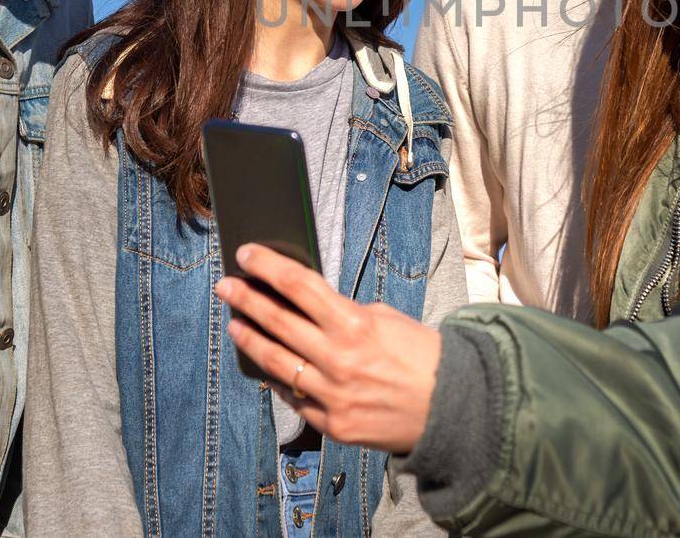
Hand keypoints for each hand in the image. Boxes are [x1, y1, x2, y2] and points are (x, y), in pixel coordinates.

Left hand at [216, 244, 440, 453]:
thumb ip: (344, 314)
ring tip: (236, 324)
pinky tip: (267, 366)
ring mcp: (332, 396)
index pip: (298, 286)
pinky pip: (295, 398)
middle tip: (226, 286)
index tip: (246, 254)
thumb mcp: (387, 319)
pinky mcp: (333, 424)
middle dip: (246, 299)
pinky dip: (280, 379)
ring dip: (250, 340)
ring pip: (275, 362)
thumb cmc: (423, 356)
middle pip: (277, 321)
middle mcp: (337, 360)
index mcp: (354, 325)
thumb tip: (307, 307)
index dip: (267, 267)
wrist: (453, 409)